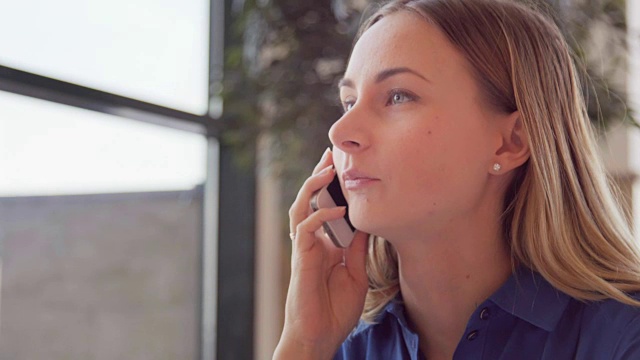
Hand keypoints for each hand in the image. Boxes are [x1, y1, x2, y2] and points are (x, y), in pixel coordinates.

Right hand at [274, 148, 368, 359]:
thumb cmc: (335, 310)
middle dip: (318, 177)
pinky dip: (319, 216)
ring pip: (300, 208)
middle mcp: (312, 242)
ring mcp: (304, 249)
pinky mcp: (301, 259)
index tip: (345, 168)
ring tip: (326, 168)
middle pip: (309, 201)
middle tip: (331, 155)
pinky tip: (336, 209)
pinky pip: (304, 229)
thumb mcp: (355, 273)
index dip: (333, 189)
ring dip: (312, 187)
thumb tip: (366, 223)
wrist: (319, 336)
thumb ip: (357, 248)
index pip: (326, 208)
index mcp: (324, 245)